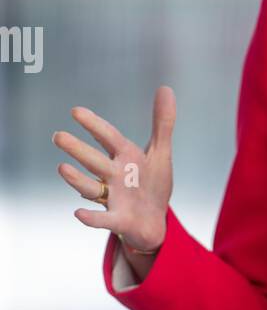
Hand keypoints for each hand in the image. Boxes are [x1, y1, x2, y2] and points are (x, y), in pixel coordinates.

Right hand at [52, 86, 175, 252]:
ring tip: (62, 168)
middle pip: (95, 160)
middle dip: (78, 149)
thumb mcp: (160, 152)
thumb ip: (162, 123)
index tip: (75, 111)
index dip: (94, 125)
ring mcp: (114, 197)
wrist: (154, 221)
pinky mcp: (119, 219)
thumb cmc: (152, 184)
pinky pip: (103, 219)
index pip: (108, 137)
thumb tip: (165, 88)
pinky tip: (78, 213)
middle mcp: (114, 175)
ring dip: (78, 180)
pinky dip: (92, 218)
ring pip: (92, 188)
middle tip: (57, 136)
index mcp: (125, 157)